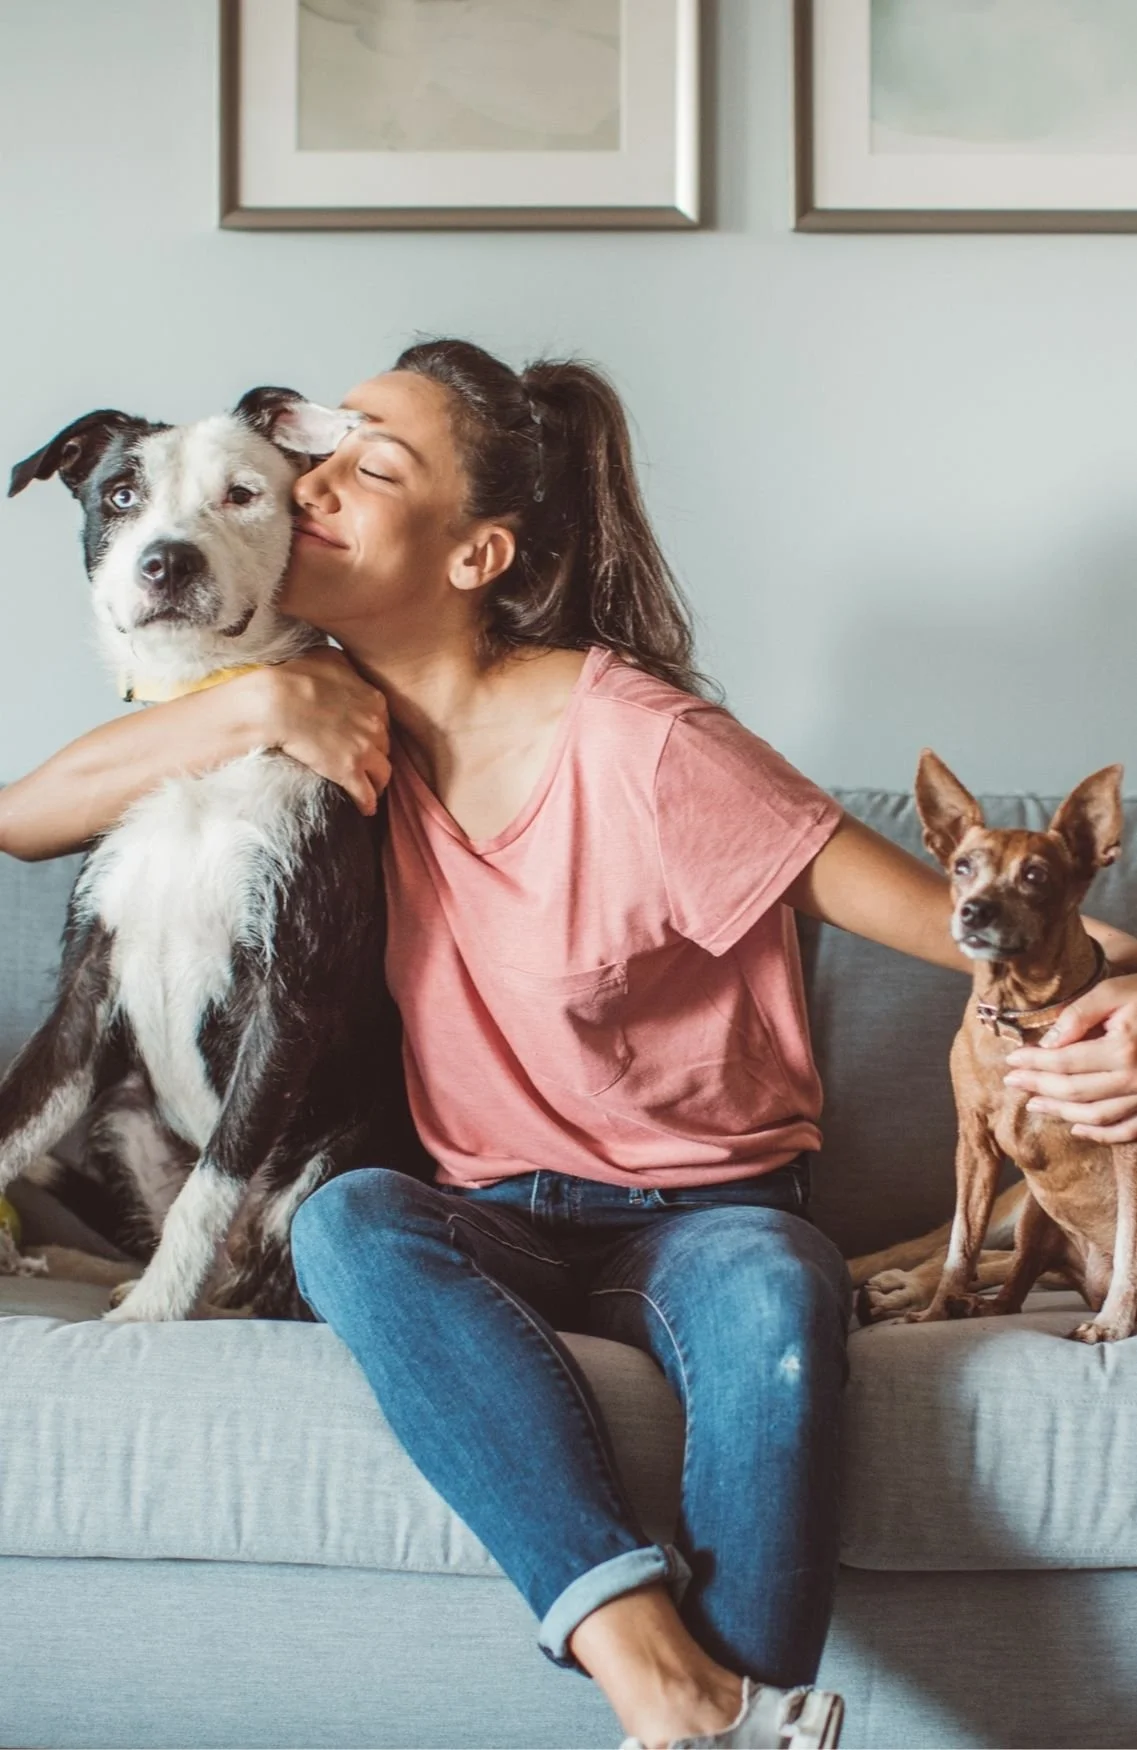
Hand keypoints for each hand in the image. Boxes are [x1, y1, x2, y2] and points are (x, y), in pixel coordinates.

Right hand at [254, 648, 390, 814]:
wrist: (277, 702)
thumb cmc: (295, 676)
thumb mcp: (327, 658)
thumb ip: (344, 666)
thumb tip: (345, 667)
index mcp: (373, 699)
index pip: (382, 721)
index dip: (372, 731)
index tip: (363, 737)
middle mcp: (376, 725)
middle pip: (385, 746)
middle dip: (376, 754)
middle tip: (364, 762)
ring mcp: (365, 750)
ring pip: (383, 772)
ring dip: (377, 781)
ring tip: (370, 788)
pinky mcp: (349, 772)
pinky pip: (366, 795)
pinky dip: (367, 803)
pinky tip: (364, 808)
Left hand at [1004, 974, 1136, 1142]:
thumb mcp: (1115, 991)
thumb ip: (1079, 1014)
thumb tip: (1048, 1042)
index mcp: (1122, 1049)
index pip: (1064, 1061)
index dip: (1033, 1062)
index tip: (1011, 1060)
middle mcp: (1135, 1079)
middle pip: (1075, 1091)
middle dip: (1039, 1087)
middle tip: (1012, 1082)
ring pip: (1096, 1116)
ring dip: (1061, 1113)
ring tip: (1035, 1104)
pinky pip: (1127, 1131)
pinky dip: (1101, 1135)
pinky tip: (1077, 1129)